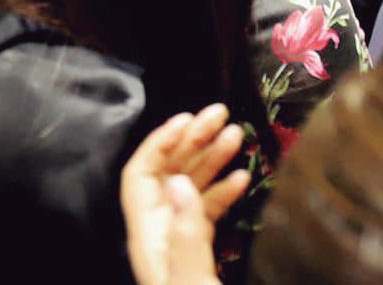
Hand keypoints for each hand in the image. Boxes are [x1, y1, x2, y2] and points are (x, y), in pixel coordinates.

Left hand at [121, 104, 249, 284]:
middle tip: (222, 114)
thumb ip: (187, 237)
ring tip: (237, 135)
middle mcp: (160, 233)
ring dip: (213, 159)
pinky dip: (223, 191)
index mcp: (148, 236)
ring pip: (191, 189)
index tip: (188, 119)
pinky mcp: (201, 255)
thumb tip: (180, 184)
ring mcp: (179, 243)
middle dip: (194, 141)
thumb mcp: (191, 283)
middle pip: (169, 174)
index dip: (160, 142)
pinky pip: (207, 212)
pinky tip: (242, 178)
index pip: (140, 175)